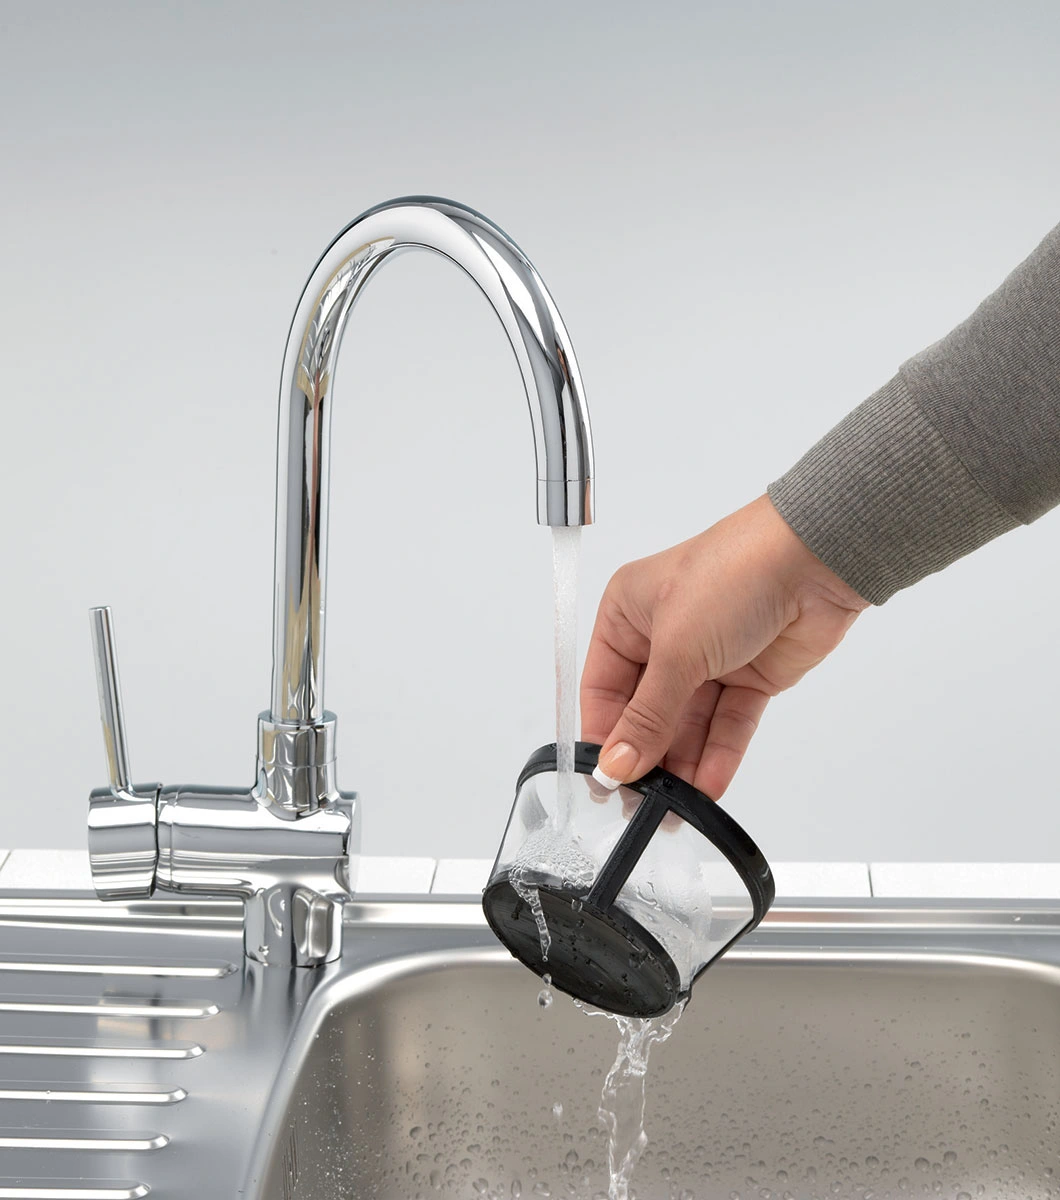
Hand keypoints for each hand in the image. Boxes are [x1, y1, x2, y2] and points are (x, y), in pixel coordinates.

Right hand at [580, 495, 868, 798]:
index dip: (603, 734)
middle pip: (646, 712)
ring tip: (675, 806)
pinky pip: (726, 725)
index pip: (602, 687)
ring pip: (688, 725)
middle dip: (645, 757)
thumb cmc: (736, 570)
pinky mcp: (749, 676)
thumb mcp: (676, 648)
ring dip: (682, 765)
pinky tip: (706, 787)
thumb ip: (648, 715)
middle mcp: (665, 636)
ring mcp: (709, 658)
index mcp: (628, 613)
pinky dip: (718, 755)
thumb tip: (617, 763)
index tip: (604, 777)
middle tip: (640, 801)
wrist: (815, 560)